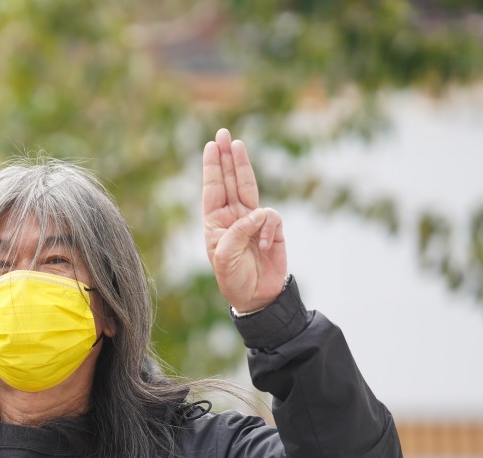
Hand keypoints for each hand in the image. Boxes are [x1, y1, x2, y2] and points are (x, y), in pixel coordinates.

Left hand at [202, 128, 286, 312]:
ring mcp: (253, 220)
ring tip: (237, 145)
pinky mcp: (272, 228)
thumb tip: (257, 213)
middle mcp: (233, 217)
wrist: (257, 297)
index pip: (213, 189)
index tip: (210, 146)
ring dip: (243, 166)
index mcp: (215, 222)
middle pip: (230, 180)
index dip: (213, 167)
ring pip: (249, 187)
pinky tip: (263, 245)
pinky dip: (267, 228)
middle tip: (224, 134)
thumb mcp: (226, 257)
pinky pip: (270, 217)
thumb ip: (238, 232)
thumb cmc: (234, 278)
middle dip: (226, 157)